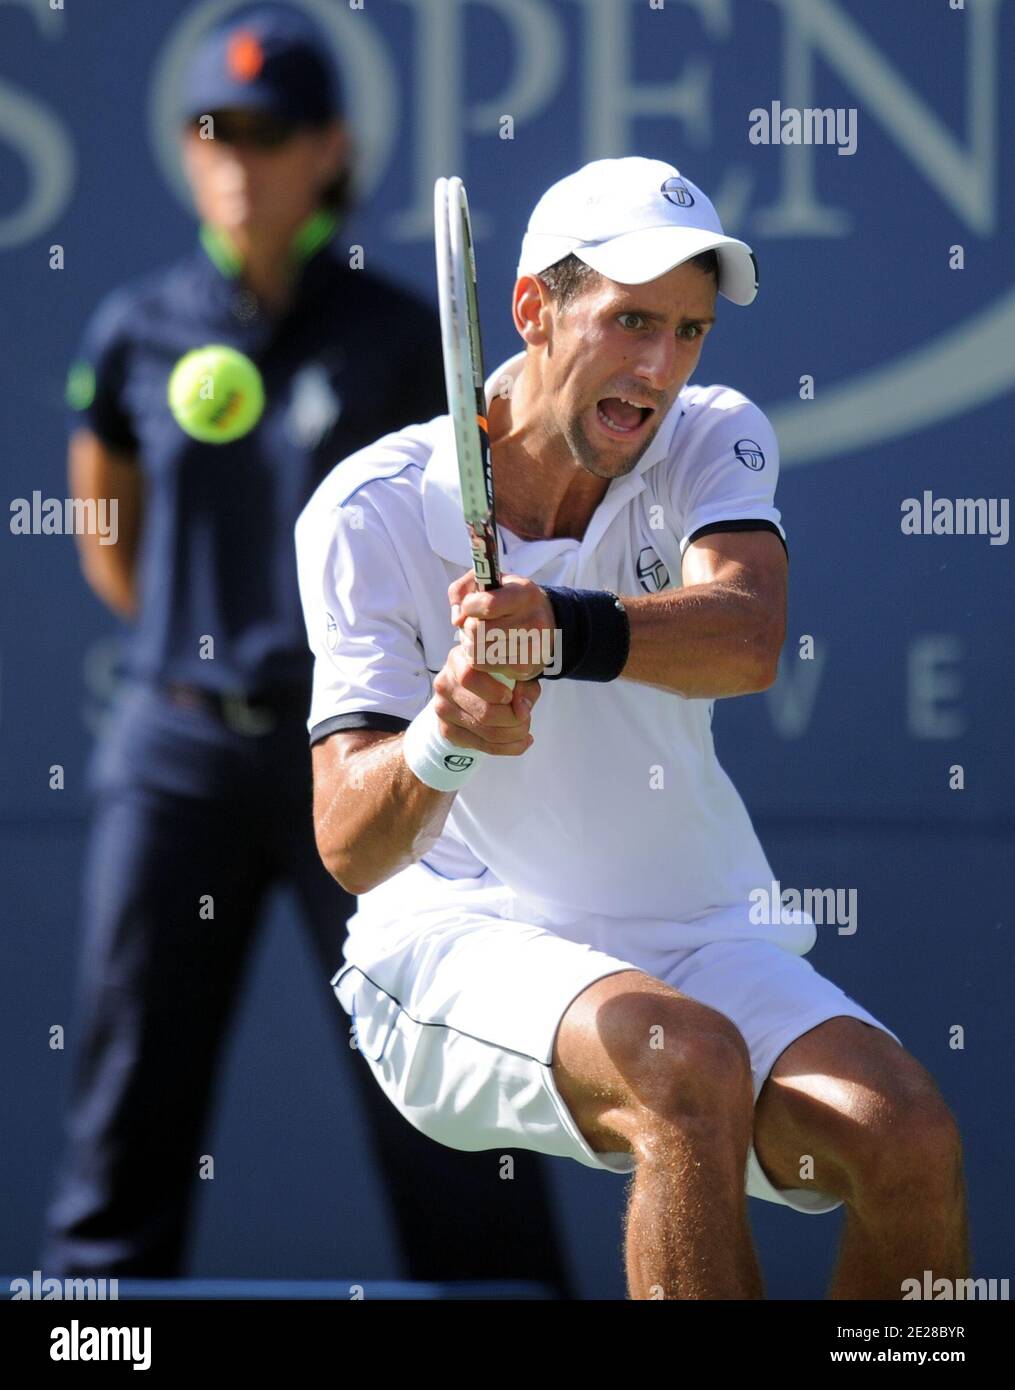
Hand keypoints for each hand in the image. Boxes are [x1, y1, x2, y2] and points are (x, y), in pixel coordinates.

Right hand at [433, 640, 541, 755]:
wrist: (465, 693)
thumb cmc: (493, 678)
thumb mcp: (512, 672)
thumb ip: (523, 683)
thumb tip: (522, 706)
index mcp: (460, 660)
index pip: (470, 677)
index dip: (495, 691)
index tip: (511, 696)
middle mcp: (446, 684)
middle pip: (484, 712)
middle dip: (514, 719)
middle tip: (526, 717)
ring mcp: (444, 709)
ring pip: (486, 732)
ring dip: (514, 734)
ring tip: (524, 728)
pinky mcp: (448, 731)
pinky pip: (483, 746)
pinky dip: (508, 747)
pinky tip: (519, 741)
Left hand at [448, 572, 556, 682]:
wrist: (545, 623)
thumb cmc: (508, 599)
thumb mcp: (487, 581)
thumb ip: (462, 589)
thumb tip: (457, 620)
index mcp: (524, 594)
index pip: (487, 605)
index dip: (469, 606)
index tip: (472, 604)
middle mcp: (533, 620)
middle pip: (478, 631)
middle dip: (468, 627)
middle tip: (474, 624)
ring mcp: (532, 647)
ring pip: (477, 651)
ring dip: (471, 644)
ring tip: (481, 636)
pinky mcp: (525, 668)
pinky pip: (484, 665)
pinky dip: (479, 658)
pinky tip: (489, 650)